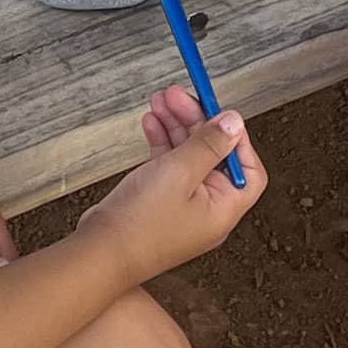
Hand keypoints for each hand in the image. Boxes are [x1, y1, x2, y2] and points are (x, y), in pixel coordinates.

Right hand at [76, 93, 262, 277]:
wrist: (100, 252)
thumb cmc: (141, 225)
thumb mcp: (180, 172)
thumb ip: (209, 144)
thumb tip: (234, 122)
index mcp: (223, 208)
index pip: (248, 168)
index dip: (236, 138)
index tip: (218, 113)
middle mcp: (207, 208)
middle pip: (213, 155)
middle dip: (195, 121)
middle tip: (177, 95)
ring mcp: (182, 205)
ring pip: (187, 156)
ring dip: (175, 126)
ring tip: (159, 101)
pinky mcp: (160, 202)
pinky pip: (167, 166)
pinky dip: (161, 142)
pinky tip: (151, 124)